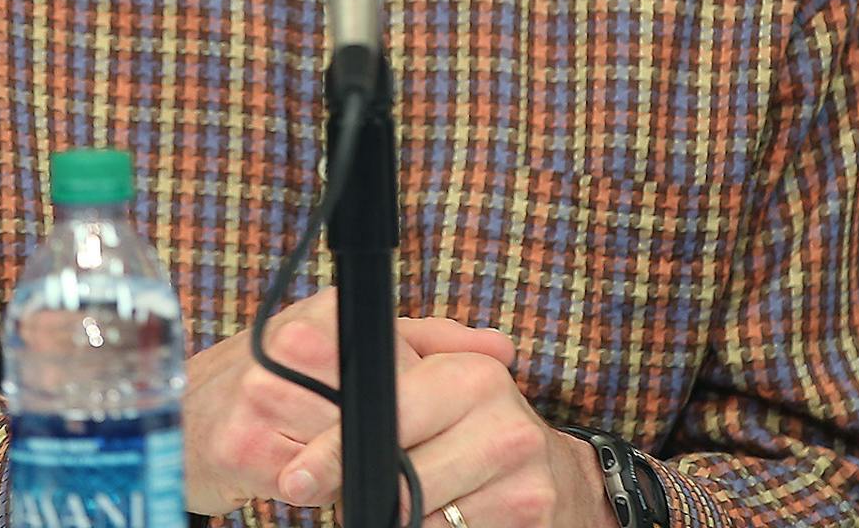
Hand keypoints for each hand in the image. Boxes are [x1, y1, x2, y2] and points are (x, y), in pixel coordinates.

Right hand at [183, 290, 522, 517]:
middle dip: (394, 440)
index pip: (402, 366)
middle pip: (380, 412)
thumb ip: (430, 342)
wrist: (185, 411)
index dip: (421, 406)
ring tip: (345, 456)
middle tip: (396, 451)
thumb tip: (501, 349)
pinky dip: (321, 487)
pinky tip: (308, 471)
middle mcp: (292, 345)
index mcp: (325, 314)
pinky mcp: (241, 449)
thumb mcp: (351, 343)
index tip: (429, 425)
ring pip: (349, 452)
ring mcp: (262, 396)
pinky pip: (310, 484)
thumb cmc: (278, 376)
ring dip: (358, 467)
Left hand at [277, 319, 616, 527]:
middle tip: (330, 496)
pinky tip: (432, 517)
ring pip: (423, 516)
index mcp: (472, 375)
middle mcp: (504, 422)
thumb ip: (383, 370)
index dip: (337, 448)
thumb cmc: (478, 424)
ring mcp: (523, 476)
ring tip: (387, 504)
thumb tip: (300, 348)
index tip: (299, 476)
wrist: (560, 479)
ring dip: (394, 516)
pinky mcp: (532, 518)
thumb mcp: (438, 382)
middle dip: (357, 491)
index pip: (390, 412)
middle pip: (403, 478)